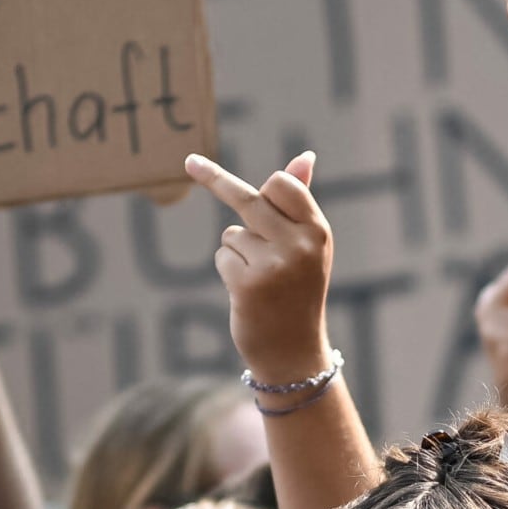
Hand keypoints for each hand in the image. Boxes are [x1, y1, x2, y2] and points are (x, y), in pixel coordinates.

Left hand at [187, 151, 333, 383]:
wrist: (296, 354)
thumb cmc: (299, 292)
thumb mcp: (307, 246)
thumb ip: (300, 201)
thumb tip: (305, 155)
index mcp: (318, 231)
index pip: (282, 184)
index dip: (257, 180)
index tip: (215, 160)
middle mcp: (300, 244)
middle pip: (250, 198)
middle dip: (215, 179)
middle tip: (189, 162)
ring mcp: (275, 264)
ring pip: (232, 233)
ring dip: (237, 252)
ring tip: (261, 279)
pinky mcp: (249, 284)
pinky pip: (222, 256)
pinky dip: (229, 271)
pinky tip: (247, 293)